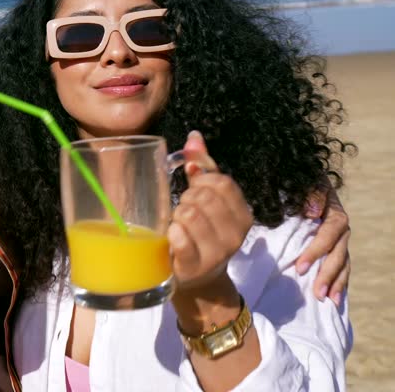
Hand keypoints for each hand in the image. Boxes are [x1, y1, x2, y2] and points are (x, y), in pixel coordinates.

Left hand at [168, 132, 253, 290]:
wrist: (197, 279)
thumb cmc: (202, 233)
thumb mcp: (209, 201)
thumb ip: (204, 168)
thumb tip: (194, 136)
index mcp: (244, 215)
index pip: (222, 183)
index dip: (202, 181)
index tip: (194, 191)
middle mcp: (236, 235)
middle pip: (203, 197)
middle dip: (186, 199)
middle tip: (184, 211)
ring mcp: (216, 253)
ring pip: (188, 215)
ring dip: (176, 216)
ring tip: (178, 225)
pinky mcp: (194, 266)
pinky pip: (179, 238)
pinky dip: (171, 232)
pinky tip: (171, 235)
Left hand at [296, 184, 349, 304]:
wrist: (307, 182)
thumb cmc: (302, 183)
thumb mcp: (307, 183)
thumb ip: (312, 194)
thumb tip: (315, 212)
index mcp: (335, 215)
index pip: (327, 237)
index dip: (315, 253)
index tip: (300, 268)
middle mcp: (341, 229)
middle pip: (337, 255)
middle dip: (327, 275)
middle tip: (317, 293)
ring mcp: (341, 240)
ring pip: (342, 263)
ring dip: (336, 283)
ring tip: (329, 301)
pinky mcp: (336, 248)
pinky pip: (341, 266)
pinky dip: (339, 281)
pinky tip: (335, 298)